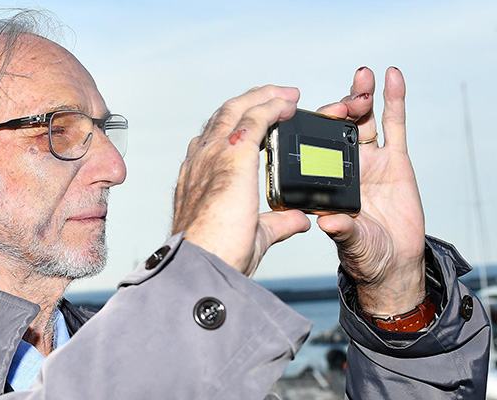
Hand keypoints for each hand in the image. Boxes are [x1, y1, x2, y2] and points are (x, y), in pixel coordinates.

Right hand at [173, 86, 309, 275]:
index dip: (236, 126)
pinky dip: (273, 106)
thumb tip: (298, 220)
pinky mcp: (235, 153)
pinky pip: (256, 117)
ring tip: (286, 94)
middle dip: (252, 101)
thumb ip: (277, 222)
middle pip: (224, 115)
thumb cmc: (217, 254)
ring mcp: (215, 153)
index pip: (215, 140)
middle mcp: (201, 160)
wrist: (203, 259)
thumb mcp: (255, 233)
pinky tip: (288, 103)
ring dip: (264, 97)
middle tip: (276, 97)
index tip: (256, 121)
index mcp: (198, 178)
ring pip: (237, 109)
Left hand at [315, 67, 426, 315]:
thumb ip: (343, 231)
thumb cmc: (364, 255)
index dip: (311, 128)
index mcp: (323, 181)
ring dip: (360, 96)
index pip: (313, 147)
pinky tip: (392, 77)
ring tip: (362, 76)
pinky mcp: (396, 160)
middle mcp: (343, 166)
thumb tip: (329, 222)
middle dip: (338, 109)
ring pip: (363, 120)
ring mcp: (369, 160)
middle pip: (337, 127)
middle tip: (343, 103)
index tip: (311, 115)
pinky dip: (394, 100)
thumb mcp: (351, 244)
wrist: (394, 263)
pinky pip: (395, 125)